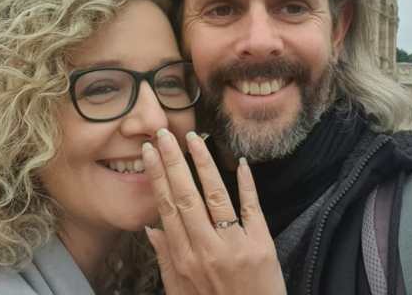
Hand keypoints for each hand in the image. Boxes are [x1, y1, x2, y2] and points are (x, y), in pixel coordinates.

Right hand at [141, 129, 285, 294]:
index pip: (166, 208)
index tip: (150, 152)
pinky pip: (252, 208)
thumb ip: (165, 259)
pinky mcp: (261, 246)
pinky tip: (240, 163)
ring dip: (204, 163)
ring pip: (216, 196)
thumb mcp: (179, 292)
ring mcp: (234, 246)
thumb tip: (151, 227)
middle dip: (173, 161)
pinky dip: (247, 184)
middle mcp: (206, 250)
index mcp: (183, 260)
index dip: (157, 177)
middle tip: (164, 134)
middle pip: (186, 196)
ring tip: (195, 138)